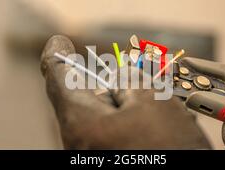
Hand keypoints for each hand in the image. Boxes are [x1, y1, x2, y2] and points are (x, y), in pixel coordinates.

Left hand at [40, 35, 210, 148]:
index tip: (58, 44)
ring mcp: (92, 157)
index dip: (57, 55)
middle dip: (106, 87)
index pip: (58, 78)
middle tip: (133, 80)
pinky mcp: (109, 161)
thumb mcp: (151, 100)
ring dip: (124, 108)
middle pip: (83, 101)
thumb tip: (119, 80)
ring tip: (155, 111)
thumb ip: (129, 80)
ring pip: (102, 120)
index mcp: (80, 123)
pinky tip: (154, 129)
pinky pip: (111, 137)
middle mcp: (78, 145)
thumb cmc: (167, 151)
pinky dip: (129, 126)